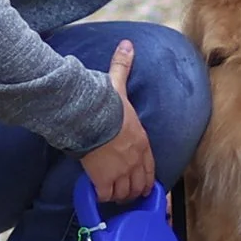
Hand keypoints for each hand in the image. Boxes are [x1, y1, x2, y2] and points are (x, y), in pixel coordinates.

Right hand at [80, 39, 155, 202]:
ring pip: (125, 193)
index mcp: (141, 142)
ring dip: (119, 195)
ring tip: (113, 195)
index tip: (142, 182)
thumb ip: (123, 66)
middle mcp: (134, 160)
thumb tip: (127, 45)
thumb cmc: (106, 104)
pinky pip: (106, 195)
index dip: (146, 177)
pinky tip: (98, 192)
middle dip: (134, 190)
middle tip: (126, 193)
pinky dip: (102, 196)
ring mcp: (120, 171)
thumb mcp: (118, 84)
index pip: (150, 166)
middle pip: (139, 184)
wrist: (90, 118)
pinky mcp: (103, 179)